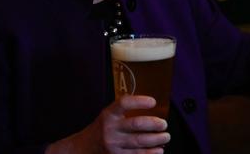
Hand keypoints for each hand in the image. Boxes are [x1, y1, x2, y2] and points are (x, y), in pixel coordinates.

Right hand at [45, 95, 169, 153]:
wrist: (84, 147)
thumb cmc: (102, 128)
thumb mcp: (109, 115)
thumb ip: (125, 111)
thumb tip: (154, 108)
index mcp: (109, 114)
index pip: (124, 103)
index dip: (139, 101)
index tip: (153, 101)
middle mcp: (110, 128)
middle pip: (136, 124)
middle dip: (154, 124)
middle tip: (164, 124)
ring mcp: (113, 144)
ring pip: (139, 141)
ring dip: (156, 140)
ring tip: (166, 137)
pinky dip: (150, 153)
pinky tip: (159, 150)